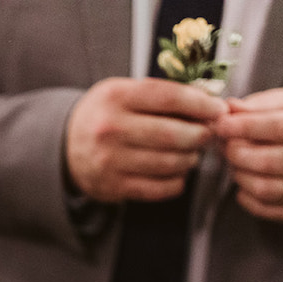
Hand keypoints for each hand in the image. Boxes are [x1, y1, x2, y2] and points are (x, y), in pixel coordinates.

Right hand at [65, 77, 227, 203]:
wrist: (65, 147)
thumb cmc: (104, 114)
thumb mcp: (123, 91)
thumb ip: (161, 92)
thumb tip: (208, 97)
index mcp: (115, 97)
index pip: (169, 98)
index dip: (201, 104)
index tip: (218, 109)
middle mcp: (110, 129)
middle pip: (173, 134)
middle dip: (200, 135)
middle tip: (208, 133)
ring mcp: (110, 161)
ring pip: (169, 163)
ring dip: (190, 158)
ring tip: (192, 152)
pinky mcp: (113, 187)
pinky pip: (159, 188)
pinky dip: (176, 181)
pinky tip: (177, 172)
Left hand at [215, 86, 282, 223]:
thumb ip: (265, 103)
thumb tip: (230, 107)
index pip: (278, 127)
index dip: (244, 126)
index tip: (220, 124)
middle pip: (268, 160)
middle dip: (236, 152)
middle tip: (224, 145)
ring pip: (263, 187)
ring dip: (238, 174)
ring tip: (234, 162)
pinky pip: (264, 208)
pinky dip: (245, 195)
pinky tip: (244, 182)